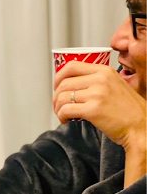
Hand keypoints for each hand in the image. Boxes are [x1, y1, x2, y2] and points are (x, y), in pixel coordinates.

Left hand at [53, 62, 145, 184]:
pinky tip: (66, 120)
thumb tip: (76, 84)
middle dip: (56, 96)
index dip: (58, 77)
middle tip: (58, 105)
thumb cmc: (129, 111)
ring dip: (57, 108)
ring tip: (62, 115)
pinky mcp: (93, 110)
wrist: (141, 127)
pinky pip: (66, 110)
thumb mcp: (116, 85)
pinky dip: (61, 116)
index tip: (57, 87)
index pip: (71, 66)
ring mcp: (96, 94)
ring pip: (62, 97)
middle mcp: (100, 79)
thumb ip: (99, 81)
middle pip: (64, 83)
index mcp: (104, 71)